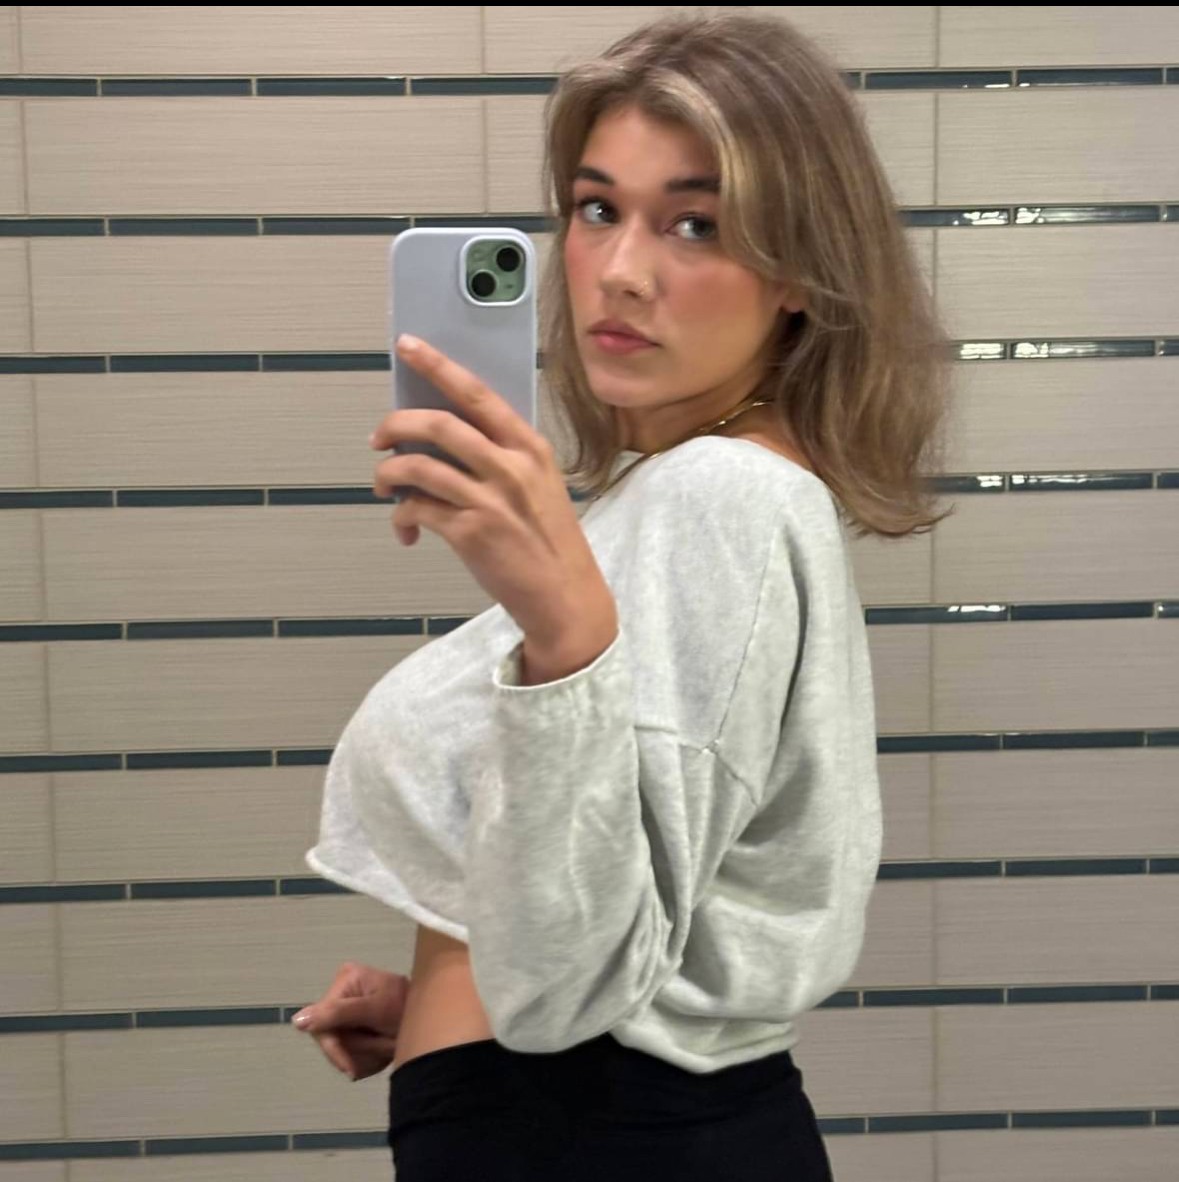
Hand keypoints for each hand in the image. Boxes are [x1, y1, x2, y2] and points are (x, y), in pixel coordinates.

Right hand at [291, 961, 408, 1080]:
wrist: (433, 1016)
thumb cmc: (408, 1008)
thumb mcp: (376, 1010)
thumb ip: (339, 1014)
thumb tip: (298, 1020)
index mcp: (346, 979)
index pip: (321, 1022)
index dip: (334, 1049)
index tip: (351, 1069)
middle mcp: (342, 990)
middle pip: (330, 1037)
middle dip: (353, 1052)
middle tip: (378, 1055)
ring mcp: (348, 1007)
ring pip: (341, 1047)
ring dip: (363, 1055)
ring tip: (385, 1050)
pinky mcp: (356, 1023)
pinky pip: (351, 1049)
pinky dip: (367, 1056)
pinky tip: (382, 1051)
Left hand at [371, 333, 617, 674]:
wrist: (564, 594)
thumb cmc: (548, 540)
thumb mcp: (538, 484)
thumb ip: (500, 456)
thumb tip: (440, 437)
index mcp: (529, 447)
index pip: (477, 393)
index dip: (437, 365)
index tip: (408, 346)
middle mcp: (510, 467)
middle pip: (437, 424)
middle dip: (395, 424)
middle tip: (379, 437)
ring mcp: (490, 499)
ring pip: (417, 466)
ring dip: (388, 473)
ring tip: (383, 484)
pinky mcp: (470, 532)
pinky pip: (417, 509)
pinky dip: (401, 516)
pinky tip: (407, 529)